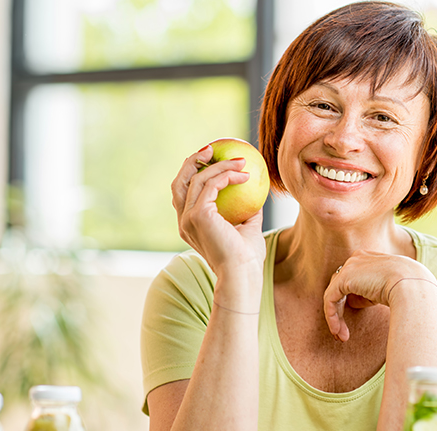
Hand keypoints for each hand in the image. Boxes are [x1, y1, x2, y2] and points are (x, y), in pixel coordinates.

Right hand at [170, 145, 265, 278]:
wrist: (242, 276)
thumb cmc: (246, 258)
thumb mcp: (248, 229)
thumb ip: (248, 212)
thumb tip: (256, 192)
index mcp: (190, 226)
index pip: (184, 194)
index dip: (193, 173)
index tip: (212, 160)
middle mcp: (184, 221)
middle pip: (180, 182)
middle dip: (192, 161)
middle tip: (212, 149)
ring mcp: (188, 218)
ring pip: (196, 179)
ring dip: (219, 165)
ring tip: (240, 160)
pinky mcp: (198, 215)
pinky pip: (211, 185)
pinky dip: (227, 175)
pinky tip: (245, 175)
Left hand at [322, 250, 436, 341]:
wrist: (412, 285)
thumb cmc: (407, 289)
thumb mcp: (386, 288)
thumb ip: (368, 292)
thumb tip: (353, 301)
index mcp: (368, 257)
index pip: (352, 278)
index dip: (350, 299)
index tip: (353, 319)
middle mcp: (357, 258)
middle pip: (340, 286)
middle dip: (340, 310)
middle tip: (342, 332)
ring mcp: (350, 266)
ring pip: (334, 294)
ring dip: (336, 317)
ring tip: (342, 336)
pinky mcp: (343, 278)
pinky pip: (330, 299)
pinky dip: (332, 316)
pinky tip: (338, 330)